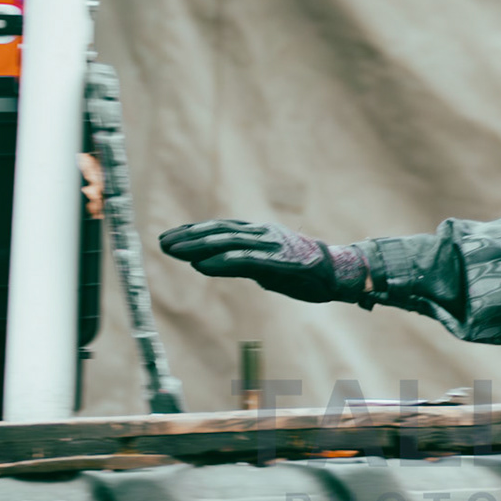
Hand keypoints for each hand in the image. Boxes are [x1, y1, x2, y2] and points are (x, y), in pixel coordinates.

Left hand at [159, 219, 372, 304]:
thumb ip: (242, 263)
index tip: (172, 234)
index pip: (221, 227)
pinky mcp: (277, 262)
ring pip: (226, 242)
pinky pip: (244, 261)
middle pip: (218, 232)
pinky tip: (200, 266)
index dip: (194, 230)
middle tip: (161, 242)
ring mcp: (270, 246)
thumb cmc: (306, 272)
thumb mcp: (268, 266)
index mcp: (261, 233)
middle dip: (188, 236)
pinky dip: (220, 262)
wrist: (339, 273)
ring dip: (197, 246)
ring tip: (173, 250)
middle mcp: (262, 234)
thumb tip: (213, 264)